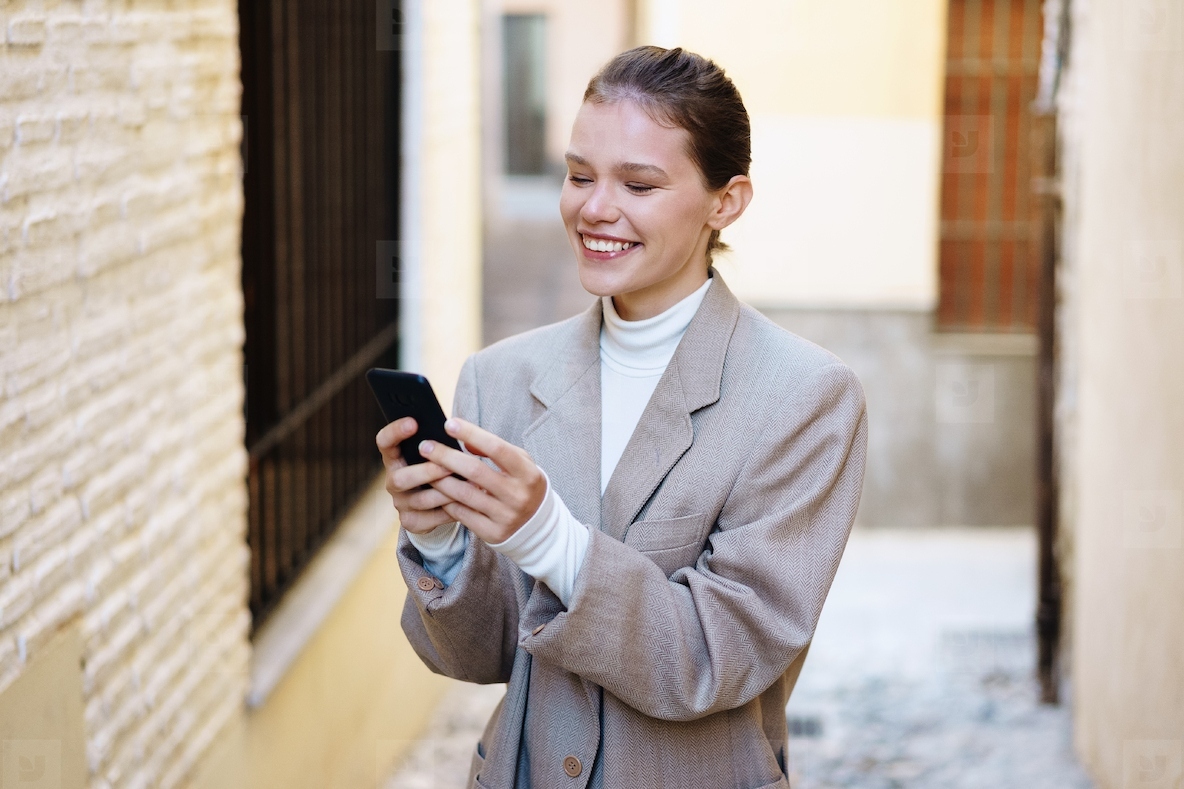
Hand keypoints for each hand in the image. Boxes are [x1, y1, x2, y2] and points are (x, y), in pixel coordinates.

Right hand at [376, 417, 458, 534]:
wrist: (434, 505)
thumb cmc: (438, 469)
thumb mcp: (434, 455)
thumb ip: (439, 445)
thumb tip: (458, 428)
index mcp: (395, 458)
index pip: (385, 442)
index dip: (395, 432)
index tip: (413, 422)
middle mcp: (393, 480)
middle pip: (400, 478)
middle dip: (427, 472)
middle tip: (448, 467)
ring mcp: (401, 503)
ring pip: (421, 500)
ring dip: (446, 492)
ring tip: (469, 485)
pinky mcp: (412, 521)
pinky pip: (433, 517)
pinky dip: (453, 510)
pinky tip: (469, 503)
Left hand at [418, 418, 546, 543]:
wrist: (538, 526)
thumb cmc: (523, 485)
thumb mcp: (520, 464)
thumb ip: (496, 450)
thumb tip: (465, 439)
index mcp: (527, 473)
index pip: (497, 448)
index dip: (472, 434)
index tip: (449, 424)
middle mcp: (518, 495)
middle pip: (475, 471)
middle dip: (446, 456)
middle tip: (425, 446)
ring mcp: (505, 516)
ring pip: (464, 494)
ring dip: (440, 479)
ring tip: (425, 468)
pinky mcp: (493, 533)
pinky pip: (462, 514)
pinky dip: (446, 500)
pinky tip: (436, 491)